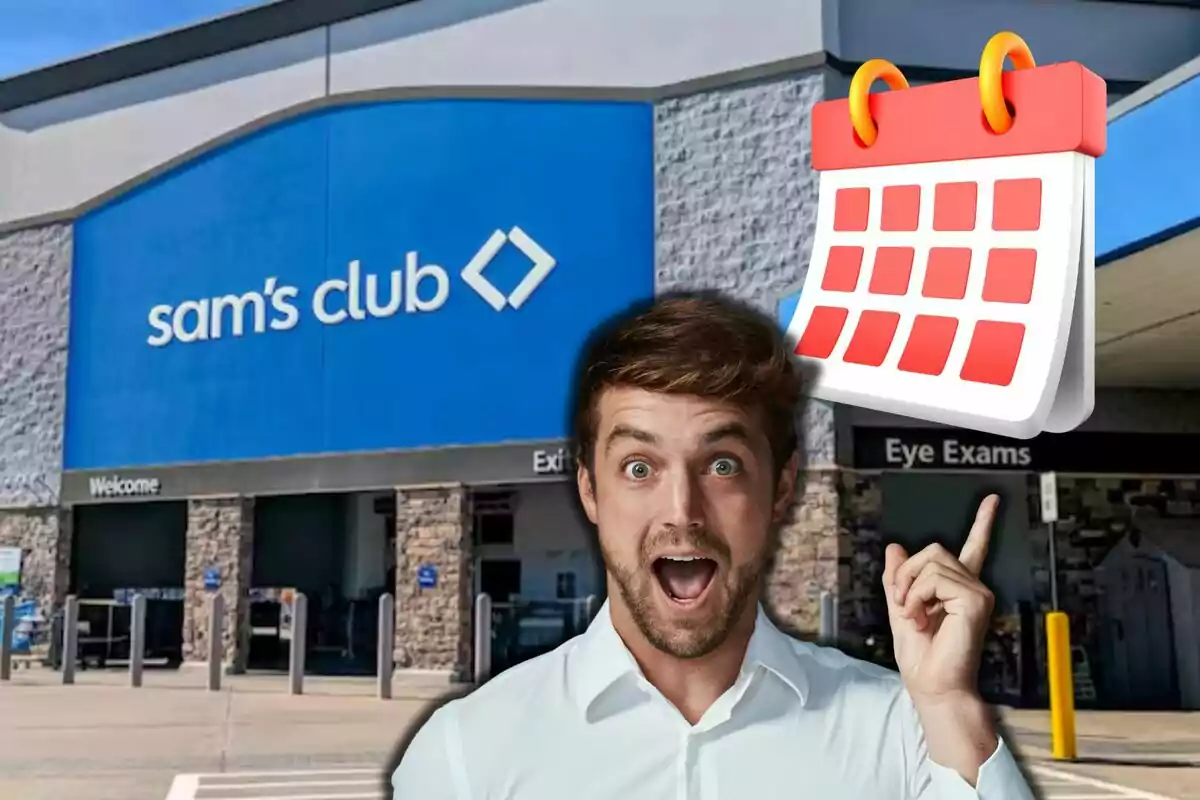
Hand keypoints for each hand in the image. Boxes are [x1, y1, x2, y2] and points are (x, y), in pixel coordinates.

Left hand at [883, 494, 997, 703]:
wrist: (931, 685)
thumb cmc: (921, 657)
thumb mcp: (900, 610)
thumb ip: (898, 579)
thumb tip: (894, 547)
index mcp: (957, 588)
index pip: (973, 548)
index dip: (983, 522)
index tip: (992, 499)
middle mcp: (972, 586)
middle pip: (932, 550)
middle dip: (906, 574)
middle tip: (903, 604)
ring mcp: (977, 592)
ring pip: (931, 562)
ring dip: (909, 588)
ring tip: (914, 616)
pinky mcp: (975, 600)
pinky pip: (934, 579)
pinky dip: (917, 597)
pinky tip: (922, 618)